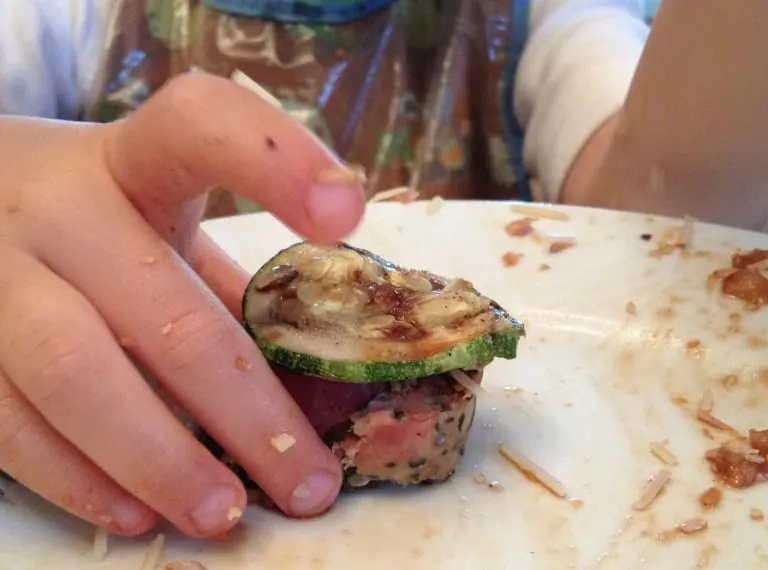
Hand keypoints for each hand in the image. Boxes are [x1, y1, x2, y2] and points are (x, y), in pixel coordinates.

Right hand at [0, 73, 364, 537]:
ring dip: (157, 459)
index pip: (201, 128)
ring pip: (74, 373)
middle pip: (162, 312)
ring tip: (220, 515)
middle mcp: (57, 207)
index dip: (276, 163)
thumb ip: (232, 285)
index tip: (345, 208)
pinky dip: (76, 476)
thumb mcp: (160, 221)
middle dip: (243, 410)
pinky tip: (132, 512)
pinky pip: (6, 420)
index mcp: (131, 163)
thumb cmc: (94, 217)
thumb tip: (324, 383)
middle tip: (306, 483)